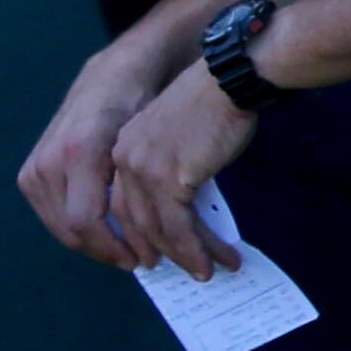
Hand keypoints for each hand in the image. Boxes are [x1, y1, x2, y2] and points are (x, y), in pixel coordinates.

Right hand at [17, 51, 162, 268]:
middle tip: (140, 261)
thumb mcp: (148, 137)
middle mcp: (49, 161)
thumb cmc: (141, 103)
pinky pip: (53, 215)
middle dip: (106, 251)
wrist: (114, 74)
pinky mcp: (30, 174)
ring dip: (92, 244)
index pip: (86, 221)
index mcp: (79, 152)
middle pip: (71, 230)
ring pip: (60, 227)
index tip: (143, 259)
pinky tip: (106, 233)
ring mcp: (35, 169)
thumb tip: (161, 229)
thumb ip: (144, 180)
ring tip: (126, 251)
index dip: (113, 247)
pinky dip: (78, 229)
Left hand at [107, 64, 253, 278]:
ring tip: (205, 271)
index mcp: (123, 148)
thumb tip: (183, 201)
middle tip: (175, 270)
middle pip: (132, 221)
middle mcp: (125, 160)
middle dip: (155, 251)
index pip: (118, 203)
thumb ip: (172, 166)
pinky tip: (210, 260)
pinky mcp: (169, 178)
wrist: (231, 79)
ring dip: (184, 256)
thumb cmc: (216, 101)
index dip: (133, 234)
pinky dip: (195, 249)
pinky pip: (179, 226)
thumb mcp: (180, 136)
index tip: (148, 254)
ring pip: (156, 229)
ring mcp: (144, 170)